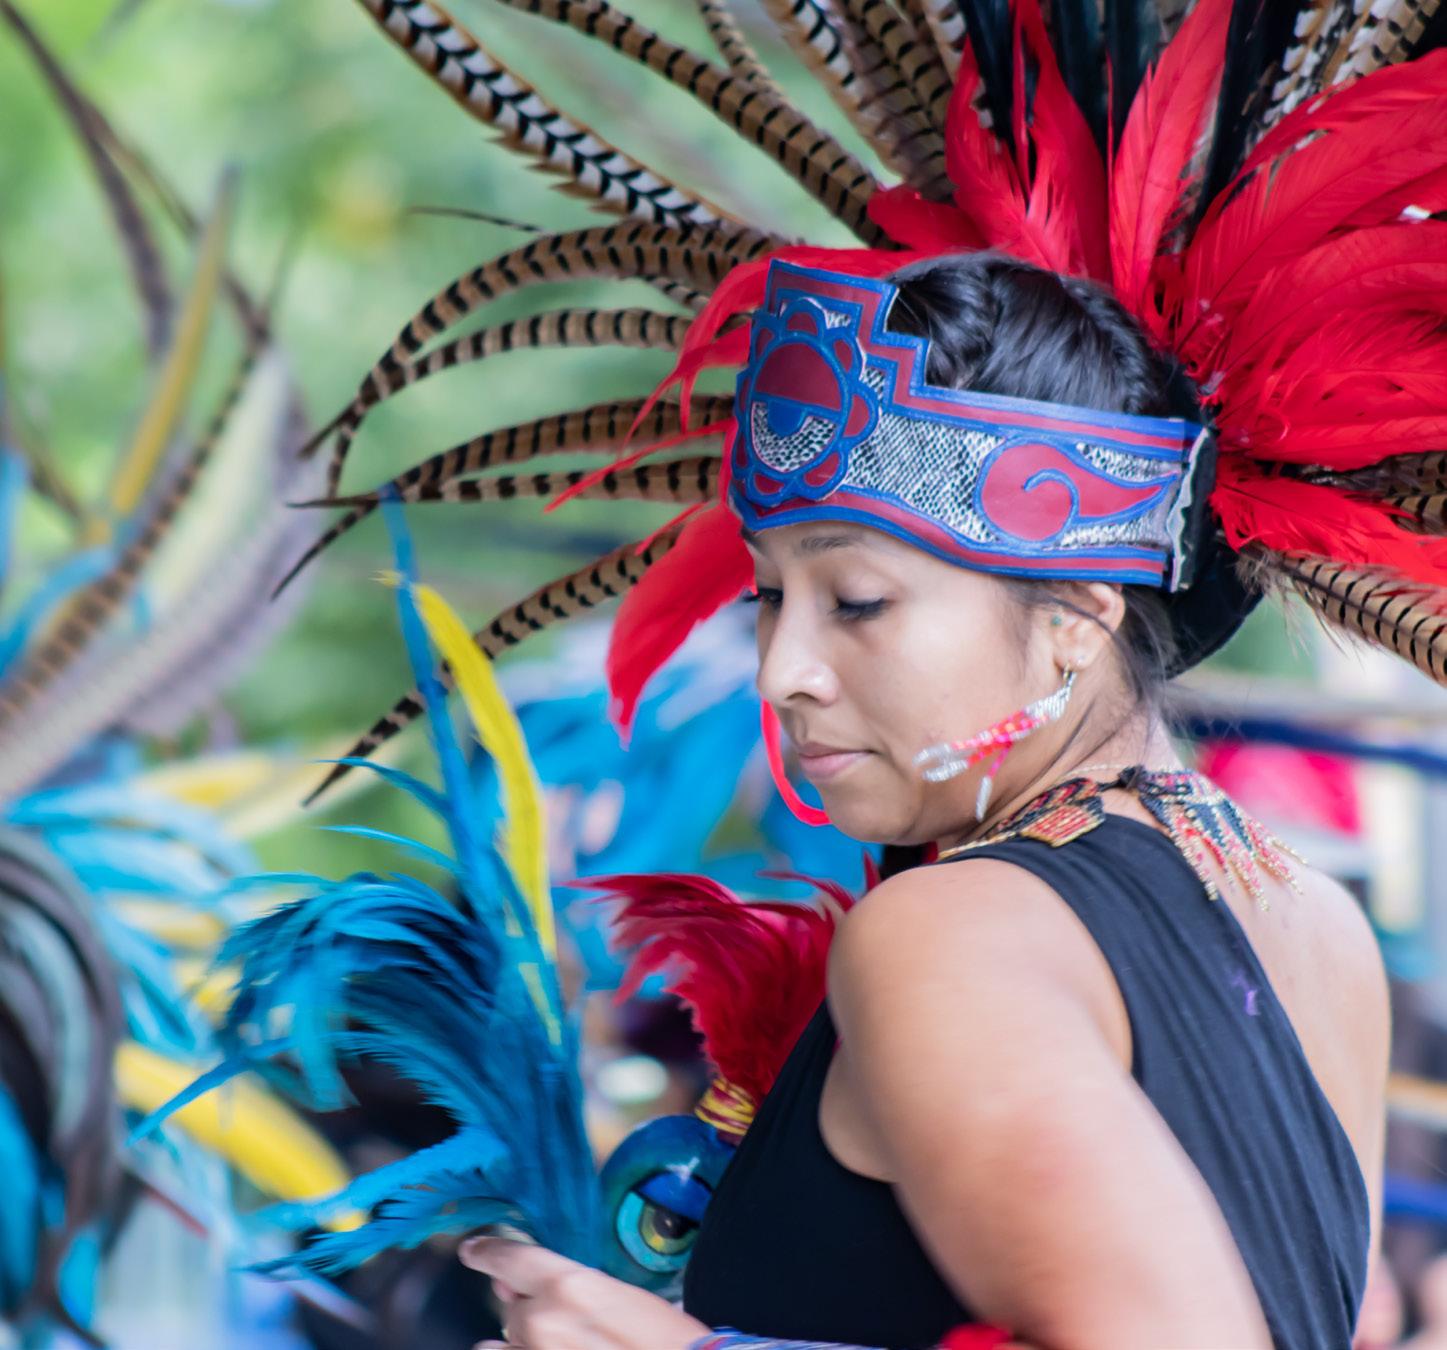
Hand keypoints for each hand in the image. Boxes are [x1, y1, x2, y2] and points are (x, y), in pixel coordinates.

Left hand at [460, 1236, 709, 1349]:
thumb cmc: (666, 1339)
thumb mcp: (622, 1296)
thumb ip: (570, 1288)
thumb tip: (525, 1287)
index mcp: (568, 1287)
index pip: (510, 1259)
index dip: (488, 1252)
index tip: (475, 1250)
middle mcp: (541, 1323)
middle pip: (511, 1308)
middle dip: (529, 1309)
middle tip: (563, 1320)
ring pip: (504, 1342)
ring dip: (522, 1340)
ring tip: (556, 1343)